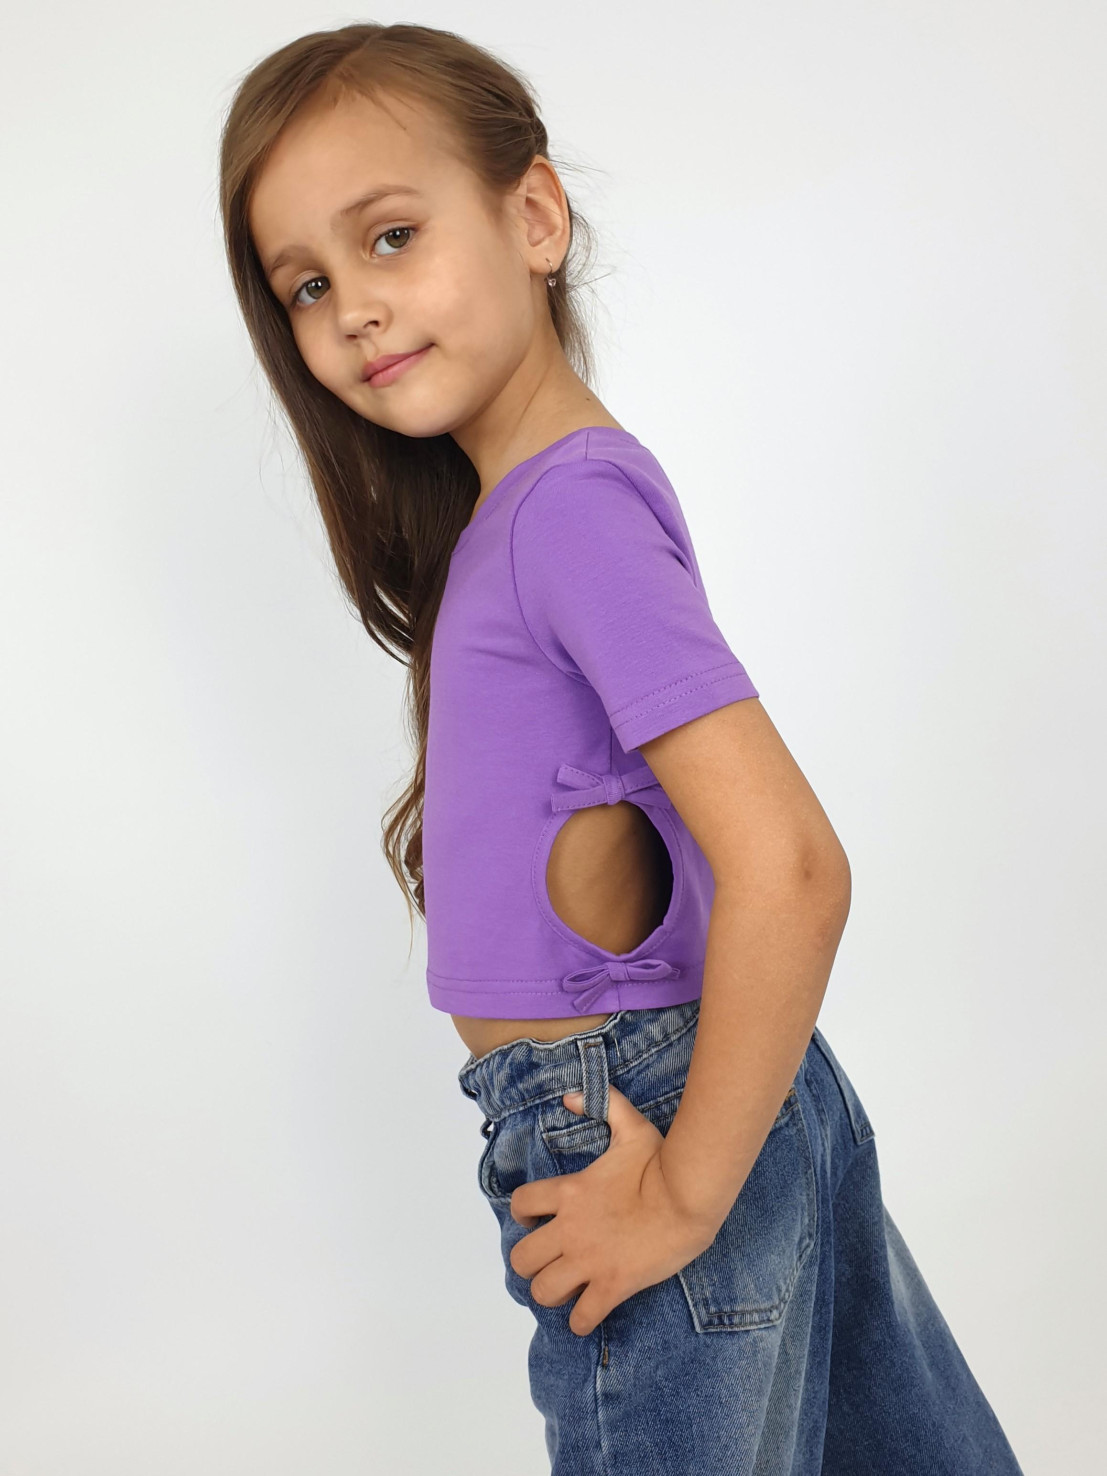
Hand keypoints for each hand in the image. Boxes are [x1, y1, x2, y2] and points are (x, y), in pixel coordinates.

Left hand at [507, 1083, 717, 1336]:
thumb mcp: (631, 1126)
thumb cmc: (661, 1162)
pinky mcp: (613, 1285)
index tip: (539, 1218)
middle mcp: (570, 1230)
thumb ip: (602, 1105)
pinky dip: (581, 1321)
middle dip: (530, 1262)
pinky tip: (589, 1312)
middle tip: (549, 1260)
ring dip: (551, 1292)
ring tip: (567, 1287)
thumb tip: (570, 1095)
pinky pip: (582, 1318)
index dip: (523, 1213)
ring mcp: (590, 1261)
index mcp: (569, 1192)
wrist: (689, 1198)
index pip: (519, 1204)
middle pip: (520, 1258)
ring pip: (542, 1292)